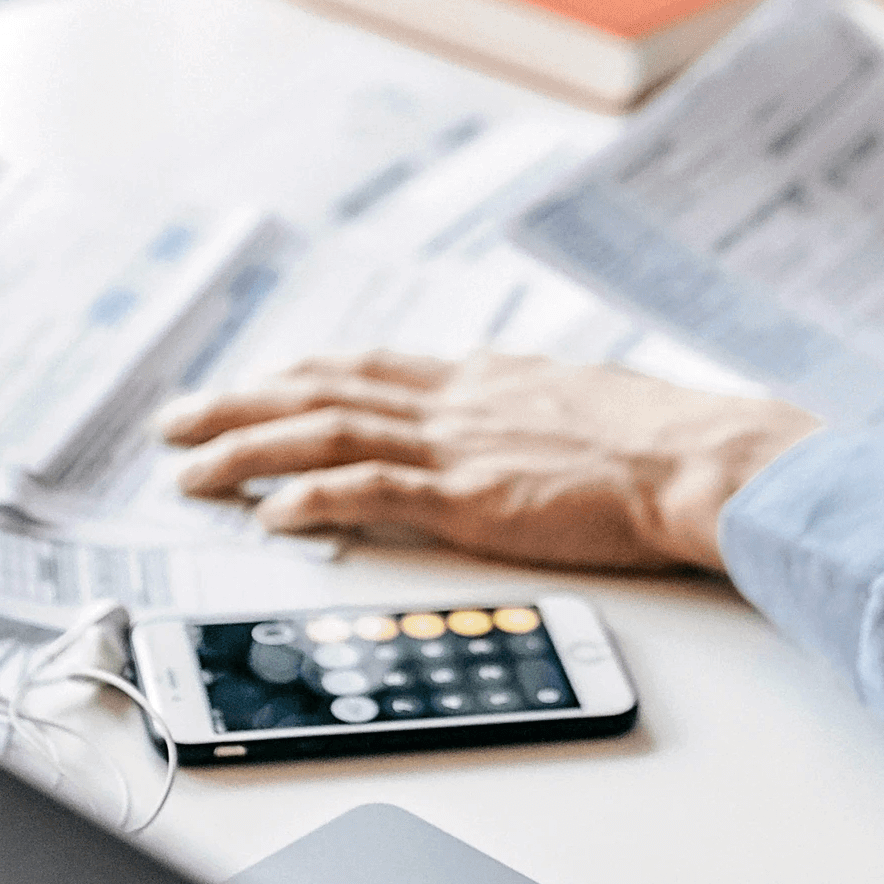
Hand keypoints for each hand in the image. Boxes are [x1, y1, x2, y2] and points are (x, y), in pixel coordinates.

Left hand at [158, 350, 820, 571]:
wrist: (707, 459)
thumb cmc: (670, 441)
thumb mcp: (588, 403)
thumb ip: (536, 407)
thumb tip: (519, 412)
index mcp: (486, 380)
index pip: (369, 370)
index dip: (298, 377)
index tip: (253, 385)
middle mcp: (458, 402)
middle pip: (323, 390)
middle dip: (240, 404)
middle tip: (176, 421)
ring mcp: (460, 447)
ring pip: (325, 433)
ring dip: (248, 449)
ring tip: (190, 469)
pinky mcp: (472, 498)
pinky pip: (372, 491)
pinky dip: (311, 497)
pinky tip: (268, 512)